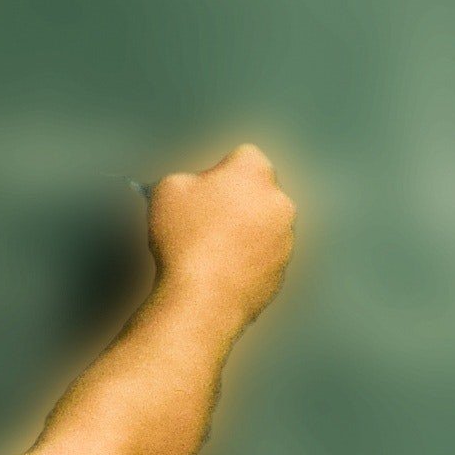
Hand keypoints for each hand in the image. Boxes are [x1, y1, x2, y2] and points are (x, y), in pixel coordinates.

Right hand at [148, 144, 294, 322]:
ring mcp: (286, 238)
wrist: (204, 299)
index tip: (204, 188)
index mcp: (255, 171)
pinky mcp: (283, 271)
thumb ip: (190, 178)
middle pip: (260, 190)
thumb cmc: (184, 238)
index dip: (222, 168)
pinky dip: (250, 259)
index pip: (245, 155)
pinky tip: (222, 270)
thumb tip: (199, 188)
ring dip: (246, 229)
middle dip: (239, 198)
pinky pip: (265, 256)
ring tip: (212, 248)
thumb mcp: (169, 188)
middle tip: (207, 218)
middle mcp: (280, 200)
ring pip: (266, 224)